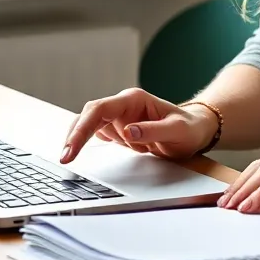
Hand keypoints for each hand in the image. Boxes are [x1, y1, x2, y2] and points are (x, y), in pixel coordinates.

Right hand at [61, 88, 217, 162]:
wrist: (194, 131)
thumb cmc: (188, 128)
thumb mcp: (177, 131)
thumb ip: (154, 131)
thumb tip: (128, 132)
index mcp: (134, 99)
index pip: (100, 109)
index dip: (83, 128)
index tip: (72, 148)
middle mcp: (122, 106)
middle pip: (89, 115)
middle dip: (74, 136)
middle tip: (64, 159)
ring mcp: (118, 118)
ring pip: (88, 124)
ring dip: (76, 140)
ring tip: (67, 159)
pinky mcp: (117, 130)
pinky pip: (94, 135)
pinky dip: (83, 143)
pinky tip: (74, 154)